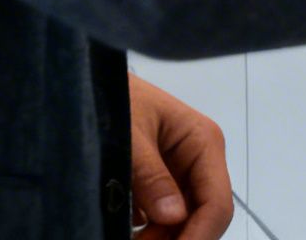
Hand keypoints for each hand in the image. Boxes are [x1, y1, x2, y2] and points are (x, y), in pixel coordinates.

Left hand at [129, 74, 233, 238]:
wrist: (89, 81)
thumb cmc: (114, 97)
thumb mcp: (128, 136)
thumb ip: (150, 175)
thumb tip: (173, 216)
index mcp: (204, 142)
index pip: (216, 202)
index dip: (199, 237)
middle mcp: (200, 159)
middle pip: (203, 215)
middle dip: (177, 239)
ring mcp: (182, 171)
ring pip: (184, 219)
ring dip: (161, 238)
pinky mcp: (162, 180)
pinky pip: (164, 215)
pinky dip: (149, 231)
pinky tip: (128, 230)